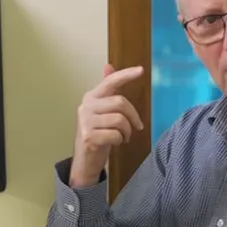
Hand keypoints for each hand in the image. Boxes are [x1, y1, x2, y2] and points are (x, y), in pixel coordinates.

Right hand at [69, 64, 143, 187]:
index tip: (141, 70)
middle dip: (133, 116)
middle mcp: (86, 106)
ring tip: (123, 137)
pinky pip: (115, 134)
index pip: (110, 81)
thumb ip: (107, 91)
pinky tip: (114, 143)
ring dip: (127, 131)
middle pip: (120, 102)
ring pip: (120, 120)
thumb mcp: (103, 111)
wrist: (85, 160)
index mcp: (91, 97)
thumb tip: (108, 66)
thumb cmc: (98, 133)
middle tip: (137, 127)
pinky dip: (120, 140)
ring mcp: (86, 122)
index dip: (126, 75)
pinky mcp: (89, 136)